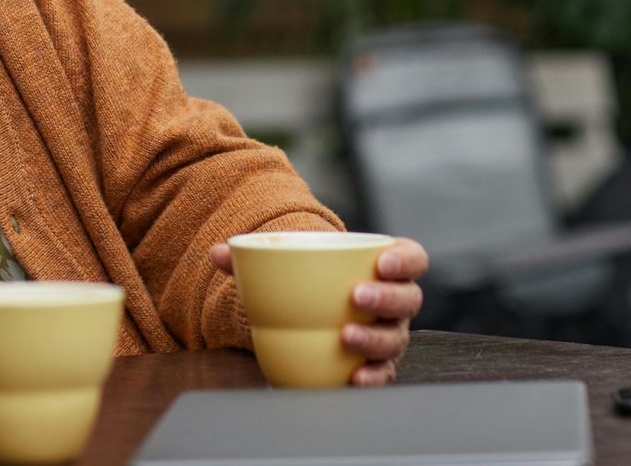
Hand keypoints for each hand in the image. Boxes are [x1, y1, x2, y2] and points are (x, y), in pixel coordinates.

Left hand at [210, 235, 427, 385]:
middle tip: (355, 296)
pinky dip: (371, 378)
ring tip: (346, 335)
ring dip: (374, 338)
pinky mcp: (377, 366)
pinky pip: (383, 375)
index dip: (405, 259)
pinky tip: (354, 378)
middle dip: (386, 297)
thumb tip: (219, 252)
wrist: (311, 314)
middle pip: (408, 299)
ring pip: (396, 339)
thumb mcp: (288, 265)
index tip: (382, 261)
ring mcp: (388, 335)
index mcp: (381, 268)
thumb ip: (254, 257)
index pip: (411, 257)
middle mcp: (393, 303)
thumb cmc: (309, 283)